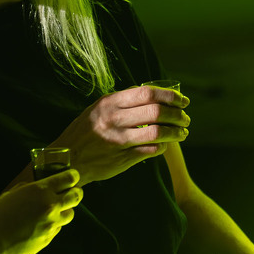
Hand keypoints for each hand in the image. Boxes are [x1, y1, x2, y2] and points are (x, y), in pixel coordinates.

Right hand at [0, 169, 82, 253]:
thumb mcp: (10, 195)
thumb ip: (26, 188)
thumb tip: (33, 186)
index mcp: (40, 190)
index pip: (69, 178)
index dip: (73, 176)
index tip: (73, 176)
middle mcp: (50, 206)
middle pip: (77, 196)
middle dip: (76, 192)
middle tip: (72, 192)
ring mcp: (51, 224)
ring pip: (70, 214)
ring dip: (65, 210)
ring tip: (55, 210)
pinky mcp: (49, 238)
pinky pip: (58, 228)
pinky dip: (54, 225)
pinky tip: (41, 225)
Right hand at [49, 85, 189, 185]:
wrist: (67, 160)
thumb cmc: (84, 133)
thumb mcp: (97, 110)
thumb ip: (121, 102)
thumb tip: (150, 93)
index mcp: (109, 103)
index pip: (148, 93)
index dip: (170, 96)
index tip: (182, 101)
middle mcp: (114, 119)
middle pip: (157, 112)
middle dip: (177, 115)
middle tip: (186, 119)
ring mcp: (118, 140)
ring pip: (158, 132)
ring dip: (175, 133)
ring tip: (182, 133)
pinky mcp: (122, 159)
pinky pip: (151, 150)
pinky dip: (162, 147)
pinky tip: (164, 145)